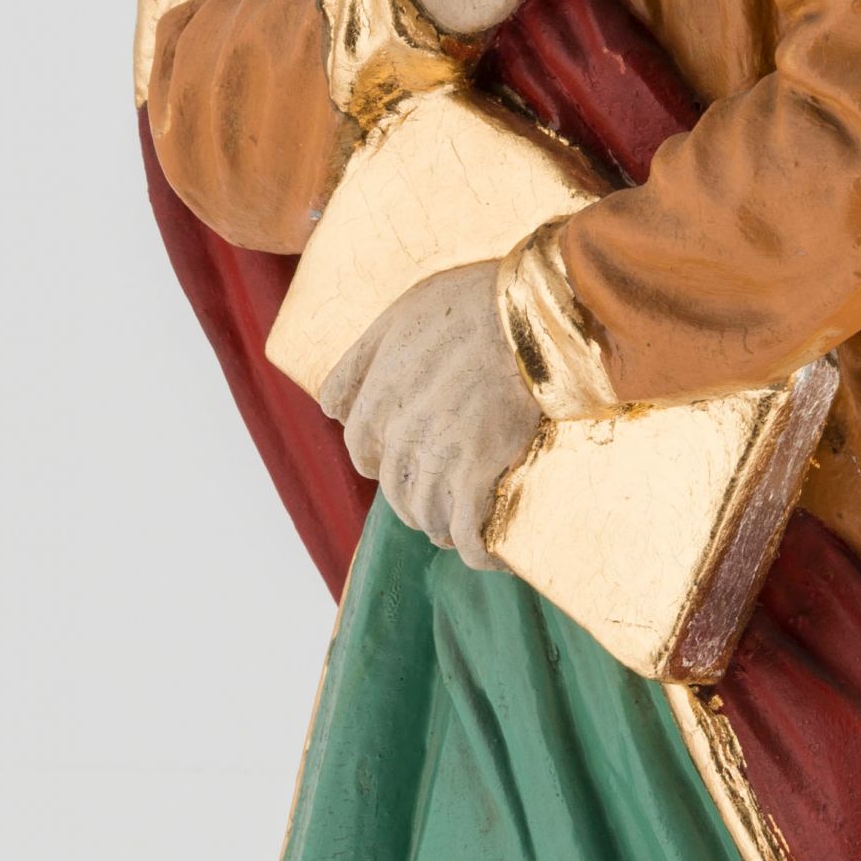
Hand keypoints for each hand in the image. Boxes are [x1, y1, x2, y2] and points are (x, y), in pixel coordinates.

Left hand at [318, 259, 542, 565]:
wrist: (531, 315)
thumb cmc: (470, 304)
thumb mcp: (397, 317)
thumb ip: (358, 364)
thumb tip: (330, 409)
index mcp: (376, 398)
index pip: (361, 451)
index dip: (382, 461)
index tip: (405, 463)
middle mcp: (399, 434)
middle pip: (395, 490)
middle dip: (413, 497)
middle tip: (442, 494)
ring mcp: (439, 457)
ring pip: (427, 517)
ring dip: (443, 526)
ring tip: (464, 526)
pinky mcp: (480, 474)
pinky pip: (469, 534)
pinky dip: (477, 552)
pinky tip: (489, 557)